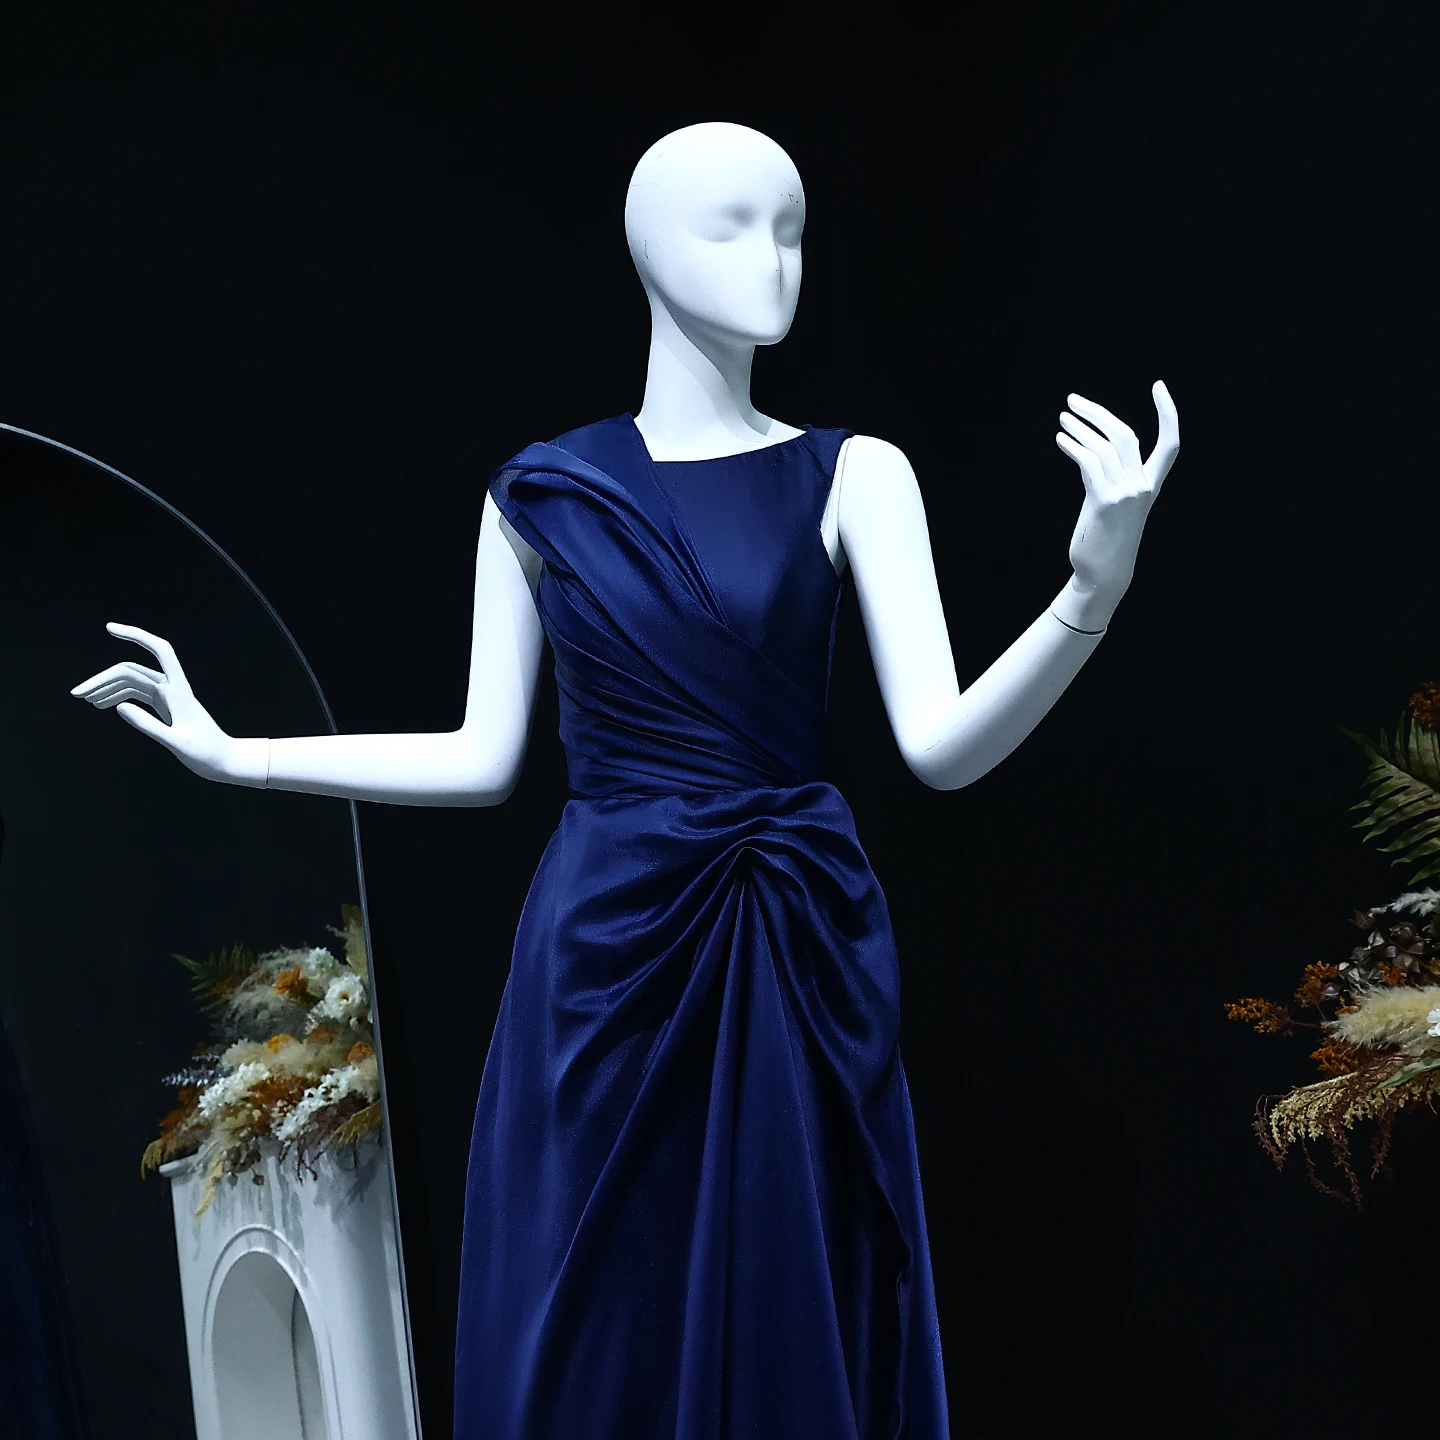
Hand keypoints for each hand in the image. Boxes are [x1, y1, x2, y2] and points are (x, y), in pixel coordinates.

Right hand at [70, 623, 264, 784]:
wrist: (224, 761)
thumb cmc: (205, 753)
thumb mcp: (175, 742)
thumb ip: (148, 725)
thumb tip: (118, 706)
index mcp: (179, 690)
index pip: (160, 650)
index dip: (137, 635)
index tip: (110, 629)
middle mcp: (173, 688)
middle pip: (133, 670)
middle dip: (103, 678)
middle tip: (76, 694)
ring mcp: (168, 696)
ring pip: (132, 682)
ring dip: (108, 687)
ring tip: (85, 700)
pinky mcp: (166, 706)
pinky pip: (138, 694)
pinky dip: (119, 696)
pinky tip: (103, 704)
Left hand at [1054, 381, 1178, 627]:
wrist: (1102, 576)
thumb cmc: (1104, 541)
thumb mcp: (1109, 504)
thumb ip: (1105, 477)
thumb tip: (1087, 451)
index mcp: (1149, 487)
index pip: (1170, 444)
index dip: (1168, 413)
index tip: (1158, 386)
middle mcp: (1142, 487)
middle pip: (1125, 435)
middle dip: (1098, 413)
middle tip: (1073, 400)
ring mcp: (1125, 494)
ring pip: (1103, 447)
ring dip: (1079, 428)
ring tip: (1062, 419)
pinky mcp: (1104, 502)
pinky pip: (1088, 463)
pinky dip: (1073, 447)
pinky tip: (1060, 440)